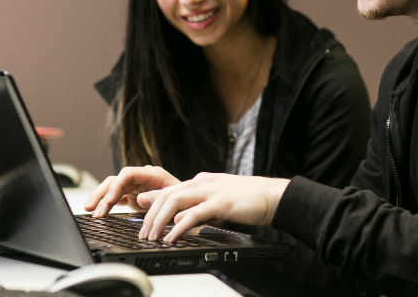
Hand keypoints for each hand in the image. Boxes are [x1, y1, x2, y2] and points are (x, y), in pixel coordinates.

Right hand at [84, 165, 180, 216]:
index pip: (127, 174)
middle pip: (115, 181)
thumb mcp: (173, 198)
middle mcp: (140, 178)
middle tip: (92, 209)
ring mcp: (135, 186)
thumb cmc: (184, 199)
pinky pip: (115, 198)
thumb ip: (156, 197)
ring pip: (112, 189)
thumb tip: (139, 198)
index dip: (116, 186)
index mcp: (151, 174)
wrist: (188, 203)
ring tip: (90, 211)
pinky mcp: (132, 196)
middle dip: (102, 194)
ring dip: (100, 199)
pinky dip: (106, 205)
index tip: (108, 201)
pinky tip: (98, 212)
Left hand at [135, 172, 289, 242]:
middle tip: (143, 234)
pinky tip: (172, 237)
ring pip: (175, 201)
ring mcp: (211, 191)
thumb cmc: (249, 200)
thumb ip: (198, 206)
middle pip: (166, 195)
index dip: (152, 206)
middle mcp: (203, 182)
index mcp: (201, 180)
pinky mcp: (221, 203)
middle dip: (150, 215)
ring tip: (153, 237)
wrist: (274, 196)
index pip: (169, 190)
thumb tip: (178, 218)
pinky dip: (179, 226)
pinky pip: (194, 214)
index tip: (143, 222)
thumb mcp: (217, 201)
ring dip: (160, 220)